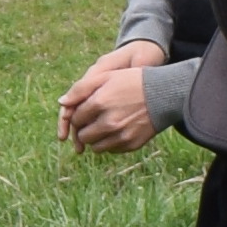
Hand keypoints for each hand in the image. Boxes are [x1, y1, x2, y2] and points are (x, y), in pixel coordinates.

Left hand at [58, 40, 167, 154]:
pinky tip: (117, 131)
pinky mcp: (130, 144)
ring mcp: (120, 135)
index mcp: (99, 103)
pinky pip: (111, 150)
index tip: (86, 111)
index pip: (76, 118)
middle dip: (85, 129)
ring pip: (95, 147)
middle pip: (83, 135)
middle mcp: (108, 122)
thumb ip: (81, 89)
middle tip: (93, 121)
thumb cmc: (133, 81)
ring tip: (104, 127)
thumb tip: (62, 103)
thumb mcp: (106, 76)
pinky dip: (110, 143)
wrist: (164, 94)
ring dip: (96, 139)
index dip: (79, 115)